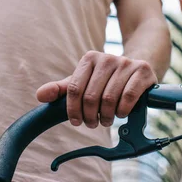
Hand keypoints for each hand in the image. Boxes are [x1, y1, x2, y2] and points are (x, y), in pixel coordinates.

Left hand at [36, 51, 157, 128]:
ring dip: (106, 116)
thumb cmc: (107, 79)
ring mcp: (125, 62)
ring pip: (109, 98)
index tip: (76, 122)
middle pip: (91, 96)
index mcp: (89, 58)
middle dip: (90, 116)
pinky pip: (128, 96)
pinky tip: (121, 113)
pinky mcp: (142, 70)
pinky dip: (122, 111)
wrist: (138, 68)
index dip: (73, 110)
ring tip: (106, 120)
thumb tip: (39, 95)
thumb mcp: (84, 82)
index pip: (74, 88)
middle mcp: (107, 57)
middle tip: (93, 124)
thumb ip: (61, 89)